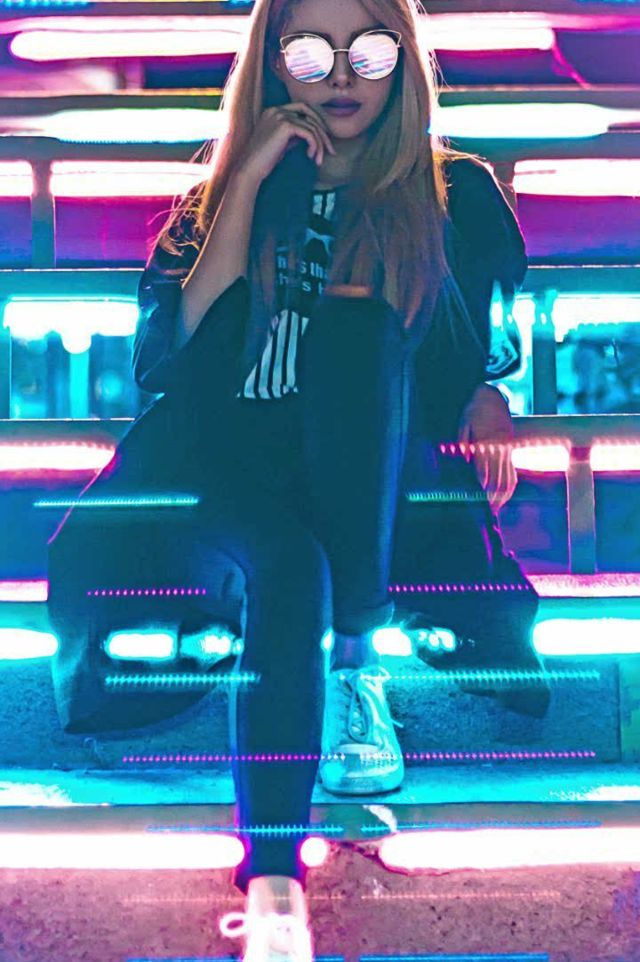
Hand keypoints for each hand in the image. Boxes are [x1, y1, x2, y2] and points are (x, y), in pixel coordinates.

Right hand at [236, 102, 336, 185]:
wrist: (250, 169)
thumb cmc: (264, 161)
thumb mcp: (281, 144)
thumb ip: (294, 135)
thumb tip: (312, 135)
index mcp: (274, 111)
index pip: (302, 109)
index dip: (315, 123)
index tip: (324, 142)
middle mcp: (277, 110)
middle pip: (309, 113)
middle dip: (323, 132)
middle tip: (331, 151)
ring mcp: (280, 116)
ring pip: (311, 125)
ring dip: (320, 144)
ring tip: (319, 161)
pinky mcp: (284, 126)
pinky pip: (309, 133)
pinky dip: (314, 145)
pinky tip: (311, 157)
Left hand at [457, 384, 516, 512]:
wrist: (491, 396)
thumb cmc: (474, 410)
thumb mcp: (463, 423)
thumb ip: (463, 442)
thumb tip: (465, 459)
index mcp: (486, 442)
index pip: (484, 470)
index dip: (482, 487)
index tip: (480, 499)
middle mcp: (499, 447)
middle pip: (498, 477)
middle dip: (494, 496)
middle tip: (489, 511)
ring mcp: (507, 448)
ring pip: (508, 476)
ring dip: (503, 494)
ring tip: (497, 507)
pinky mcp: (511, 448)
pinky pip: (513, 470)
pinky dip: (510, 484)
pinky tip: (505, 494)